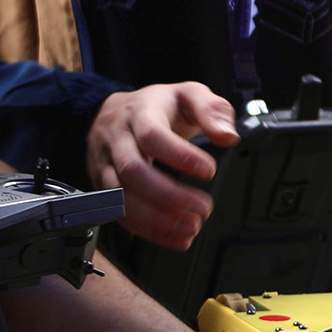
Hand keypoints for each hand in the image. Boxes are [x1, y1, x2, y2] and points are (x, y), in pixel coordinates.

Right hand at [88, 82, 237, 245]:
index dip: (179, 156)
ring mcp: (106, 165)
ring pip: (120, 198)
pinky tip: (175, 236)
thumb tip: (228, 136)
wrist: (111, 113)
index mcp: (140, 113)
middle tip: (203, 208)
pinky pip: (118, 214)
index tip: (209, 170)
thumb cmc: (156, 107)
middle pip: (133, 171)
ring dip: (157, 220)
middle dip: (169, 196)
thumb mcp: (188, 95)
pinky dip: (147, 230)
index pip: (152, 135)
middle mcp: (118, 140)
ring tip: (191, 227)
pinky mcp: (103, 189)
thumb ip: (212, 110)